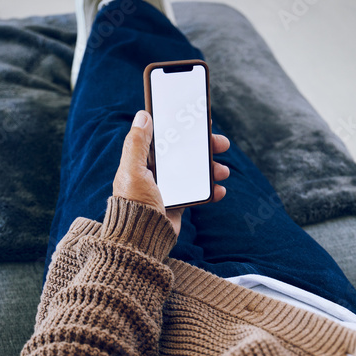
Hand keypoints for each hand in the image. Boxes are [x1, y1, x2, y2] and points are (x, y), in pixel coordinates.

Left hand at [112, 109, 231, 234]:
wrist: (141, 239)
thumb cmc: (134, 205)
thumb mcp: (133, 171)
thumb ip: (137, 143)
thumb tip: (143, 115)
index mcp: (143, 161)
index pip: (165, 137)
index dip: (182, 128)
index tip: (200, 121)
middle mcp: (156, 171)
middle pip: (185, 152)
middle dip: (205, 147)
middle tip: (222, 144)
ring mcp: (169, 187)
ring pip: (195, 171)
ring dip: (211, 169)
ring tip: (223, 171)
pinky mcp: (179, 203)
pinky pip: (199, 192)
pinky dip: (211, 191)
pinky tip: (219, 190)